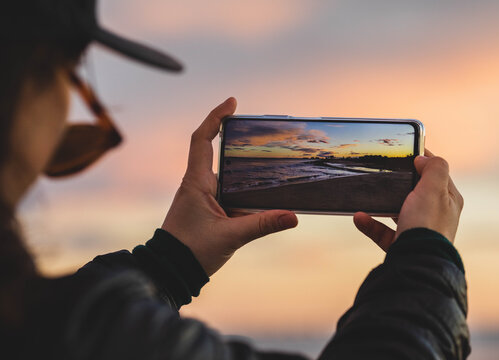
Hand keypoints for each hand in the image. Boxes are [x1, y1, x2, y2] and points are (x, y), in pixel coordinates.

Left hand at [161, 98, 297, 275]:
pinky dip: (244, 188)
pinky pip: (228, 191)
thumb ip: (262, 225)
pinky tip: (262, 193)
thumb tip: (293, 217)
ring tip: (269, 160)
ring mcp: (203, 196)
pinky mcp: (208, 209)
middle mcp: (198, 184)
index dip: (215, 117)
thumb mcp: (230, 237)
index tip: (232, 103)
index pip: (202, 139)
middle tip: (261, 130)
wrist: (171, 271)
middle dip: (236, 137)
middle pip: (216, 150)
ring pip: (225, 173)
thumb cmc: (190, 252)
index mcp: (197, 182)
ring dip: (243, 166)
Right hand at [353, 150, 463, 250]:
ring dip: (381, 203)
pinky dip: (370, 224)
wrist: (416, 262)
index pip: (437, 173)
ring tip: (367, 194)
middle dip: (400, 182)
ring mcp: (418, 231)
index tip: (405, 149)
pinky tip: (359, 217)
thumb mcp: (434, 189)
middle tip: (384, 170)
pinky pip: (382, 231)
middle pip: (416, 192)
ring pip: (397, 211)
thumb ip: (434, 168)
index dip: (423, 158)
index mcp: (448, 200)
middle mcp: (435, 216)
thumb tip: (424, 159)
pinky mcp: (401, 245)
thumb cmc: (427, 224)